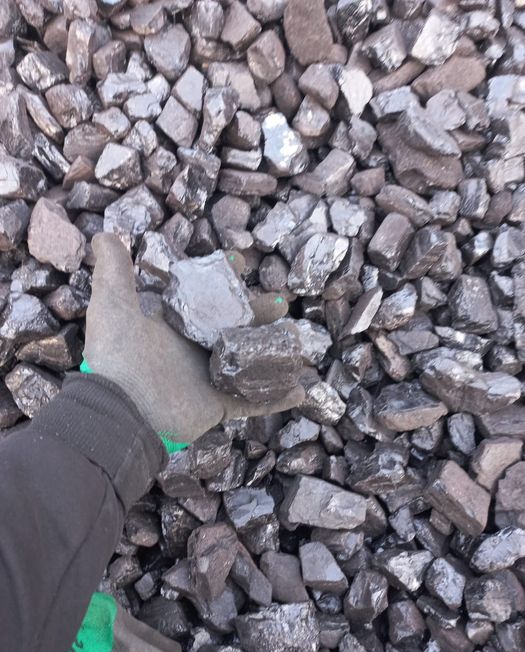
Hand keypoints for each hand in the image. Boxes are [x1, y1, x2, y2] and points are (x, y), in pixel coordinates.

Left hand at [83, 234, 303, 444]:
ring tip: (296, 339)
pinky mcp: (219, 405)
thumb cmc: (118, 354)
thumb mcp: (112, 305)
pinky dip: (277, 398)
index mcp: (176, 324)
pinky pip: (254, 401)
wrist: (123, 408)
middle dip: (260, 312)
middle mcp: (195, 348)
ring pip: (250, 360)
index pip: (205, 295)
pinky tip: (300, 388)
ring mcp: (209, 378)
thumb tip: (104, 236)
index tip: (237, 260)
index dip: (222, 277)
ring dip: (274, 350)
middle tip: (279, 301)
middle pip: (235, 326)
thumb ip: (114, 271)